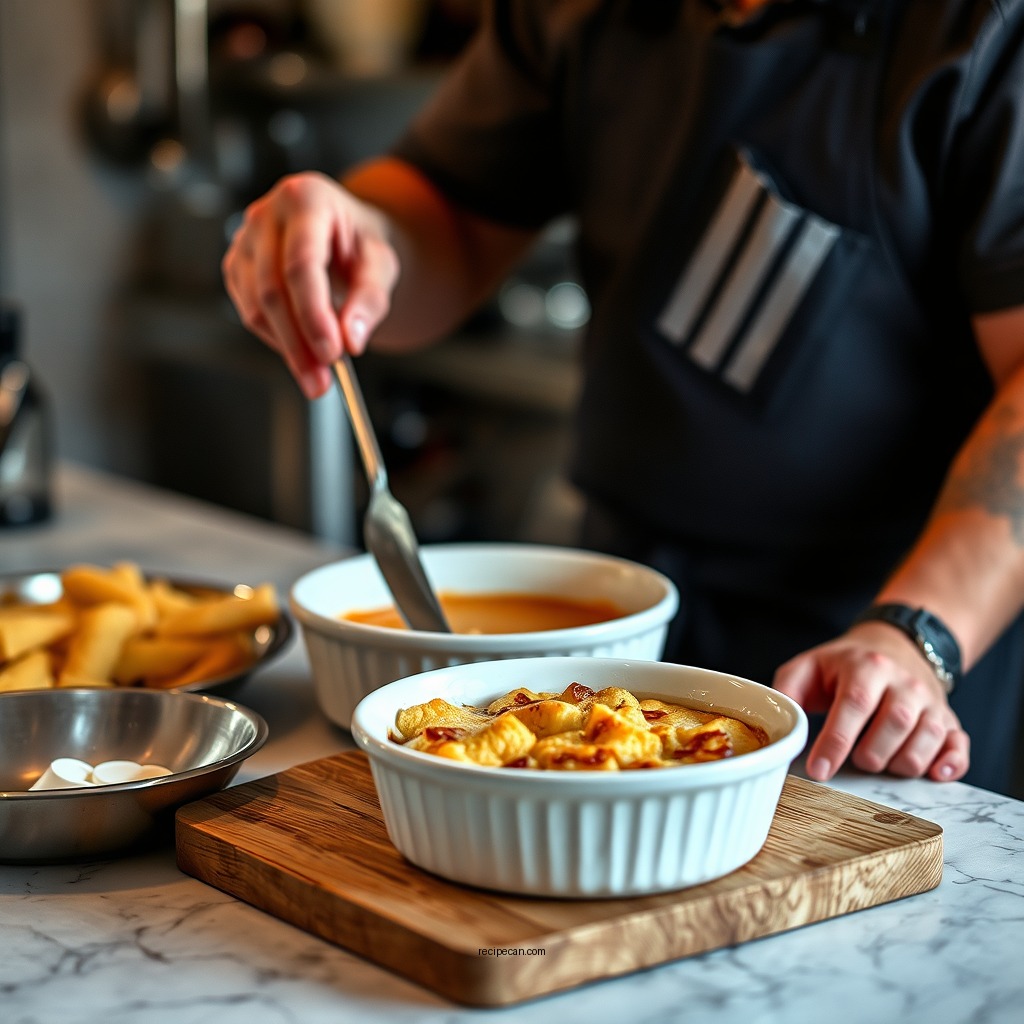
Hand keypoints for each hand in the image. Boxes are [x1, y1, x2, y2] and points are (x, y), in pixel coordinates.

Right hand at [222, 171, 399, 398]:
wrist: (341, 233)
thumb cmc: (359, 243)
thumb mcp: (381, 264)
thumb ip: (370, 299)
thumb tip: (352, 339)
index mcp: (306, 199)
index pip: (301, 264)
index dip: (313, 315)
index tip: (332, 354)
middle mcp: (266, 214)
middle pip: (273, 289)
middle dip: (299, 343)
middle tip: (323, 381)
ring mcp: (245, 240)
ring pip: (255, 306)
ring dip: (287, 349)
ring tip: (317, 377)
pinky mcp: (236, 266)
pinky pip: (249, 312)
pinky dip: (275, 339)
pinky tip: (300, 350)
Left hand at [773, 621, 969, 782]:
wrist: (891, 646)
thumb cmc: (843, 666)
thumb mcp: (809, 666)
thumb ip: (788, 690)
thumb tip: (781, 724)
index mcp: (866, 667)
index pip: (854, 704)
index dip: (836, 741)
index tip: (820, 770)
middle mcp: (904, 683)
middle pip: (896, 723)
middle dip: (871, 754)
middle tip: (856, 760)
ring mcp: (930, 701)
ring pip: (928, 738)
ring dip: (903, 762)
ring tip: (881, 761)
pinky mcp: (949, 719)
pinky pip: (959, 745)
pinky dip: (950, 764)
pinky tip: (934, 774)